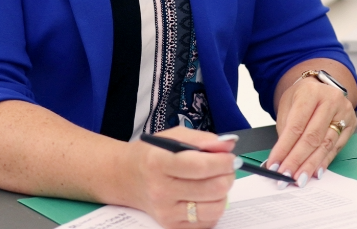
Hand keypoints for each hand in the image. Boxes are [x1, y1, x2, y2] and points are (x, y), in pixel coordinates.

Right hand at [123, 127, 238, 228]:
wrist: (127, 178)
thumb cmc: (152, 155)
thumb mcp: (174, 137)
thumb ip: (203, 140)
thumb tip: (228, 145)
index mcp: (159, 163)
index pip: (200, 166)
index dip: (222, 161)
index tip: (229, 157)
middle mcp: (161, 190)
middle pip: (212, 188)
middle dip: (227, 175)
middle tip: (226, 167)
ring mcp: (166, 212)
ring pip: (215, 208)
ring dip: (223, 193)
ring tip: (217, 181)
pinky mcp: (172, 225)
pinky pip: (208, 221)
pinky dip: (214, 207)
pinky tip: (206, 196)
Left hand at [265, 75, 356, 186]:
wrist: (321, 88)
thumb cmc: (302, 97)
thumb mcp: (288, 106)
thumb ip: (285, 131)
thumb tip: (280, 160)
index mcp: (311, 92)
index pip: (296, 125)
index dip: (284, 148)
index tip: (274, 165)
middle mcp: (331, 100)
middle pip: (312, 137)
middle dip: (297, 160)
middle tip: (286, 176)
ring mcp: (344, 112)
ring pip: (326, 145)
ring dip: (311, 165)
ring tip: (299, 179)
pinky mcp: (351, 124)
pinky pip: (336, 148)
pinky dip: (324, 162)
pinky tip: (315, 172)